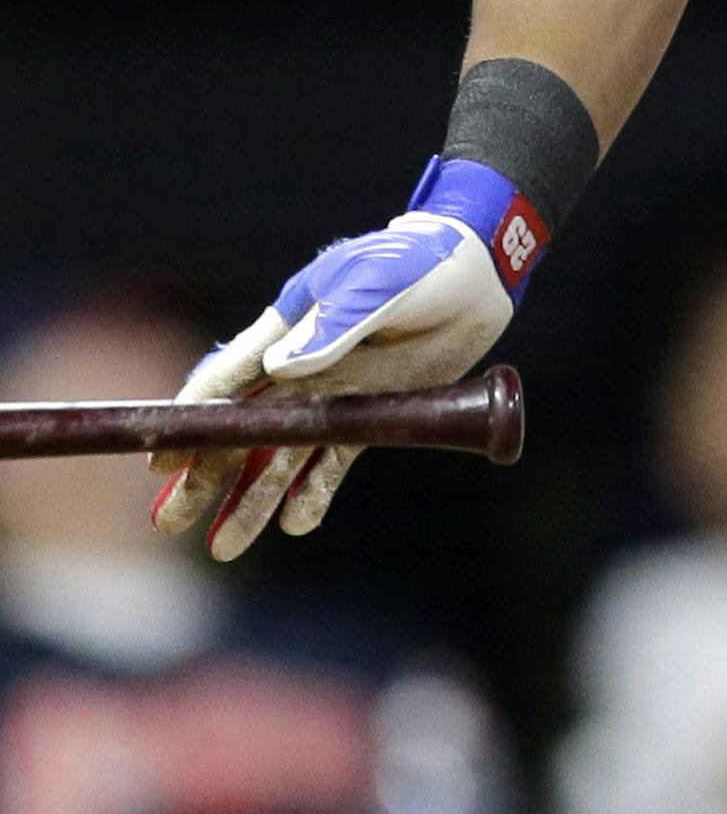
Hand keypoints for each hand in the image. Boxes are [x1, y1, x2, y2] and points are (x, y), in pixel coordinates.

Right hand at [153, 158, 544, 559]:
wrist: (479, 276)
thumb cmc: (422, 265)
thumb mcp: (379, 285)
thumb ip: (334, 326)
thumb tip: (281, 370)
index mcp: (292, 326)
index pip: (230, 378)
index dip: (194, 417)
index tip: (160, 457)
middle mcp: (304, 365)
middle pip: (244, 429)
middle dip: (206, 475)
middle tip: (169, 523)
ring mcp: (336, 393)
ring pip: (282, 455)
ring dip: (252, 499)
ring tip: (223, 549)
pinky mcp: (371, 413)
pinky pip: (333, 459)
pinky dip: (313, 491)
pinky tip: (297, 523)